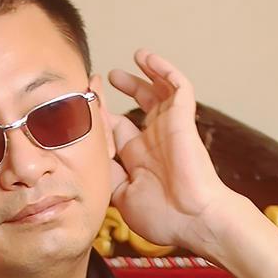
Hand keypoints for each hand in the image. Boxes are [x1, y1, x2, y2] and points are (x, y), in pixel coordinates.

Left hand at [107, 50, 235, 253]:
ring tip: (128, 61)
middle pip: (135, 109)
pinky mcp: (183, 118)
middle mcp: (153, 141)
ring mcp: (168, 128)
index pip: (116, 129)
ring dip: (141, 77)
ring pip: (157, 93)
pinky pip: (177, 86)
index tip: (85, 100)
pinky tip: (147, 58)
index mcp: (138, 160)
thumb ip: (106, 172)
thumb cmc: (162, 217)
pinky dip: (164, 70)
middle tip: (99, 80)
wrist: (192, 219)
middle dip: (119, 94)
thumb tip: (87, 153)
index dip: (102, 114)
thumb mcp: (121, 195)